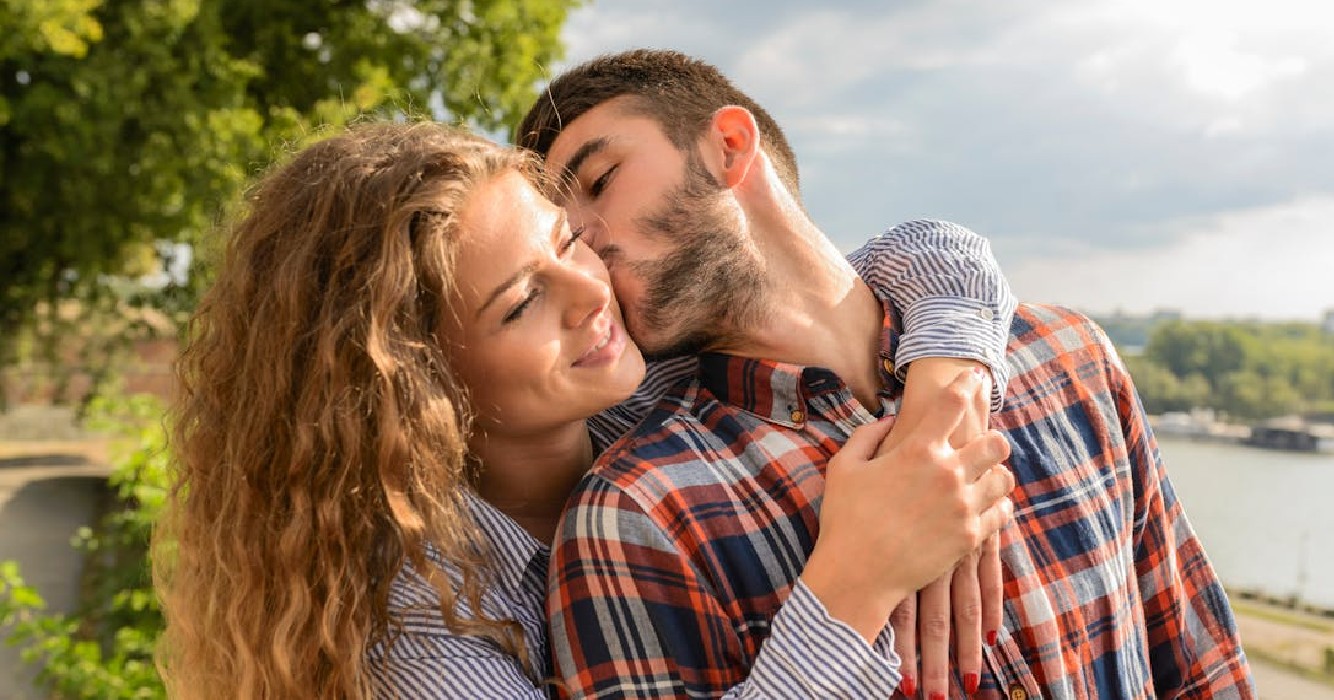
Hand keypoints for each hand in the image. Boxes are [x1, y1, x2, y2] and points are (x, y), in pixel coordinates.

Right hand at [801, 367, 1013, 643]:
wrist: (857, 574)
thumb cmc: (845, 519)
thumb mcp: (844, 467)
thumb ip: (868, 435)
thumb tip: (891, 421)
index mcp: (917, 450)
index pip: (954, 404)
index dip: (967, 384)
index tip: (974, 377)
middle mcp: (948, 473)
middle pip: (996, 442)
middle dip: (992, 438)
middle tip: (982, 444)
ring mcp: (963, 506)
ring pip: (1004, 478)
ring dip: (996, 473)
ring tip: (984, 477)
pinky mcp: (971, 536)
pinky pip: (1003, 512)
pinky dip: (997, 505)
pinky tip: (984, 505)